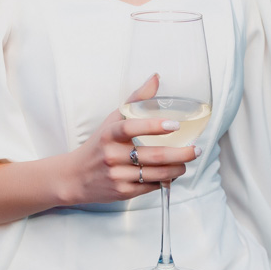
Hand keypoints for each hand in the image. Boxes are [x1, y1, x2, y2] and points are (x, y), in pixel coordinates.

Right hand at [58, 74, 200, 205]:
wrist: (74, 176)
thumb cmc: (99, 144)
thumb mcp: (112, 121)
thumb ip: (135, 100)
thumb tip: (156, 78)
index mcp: (108, 134)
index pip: (130, 128)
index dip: (153, 126)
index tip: (174, 125)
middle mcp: (112, 155)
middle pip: (154, 156)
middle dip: (181, 154)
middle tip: (196, 149)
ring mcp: (117, 176)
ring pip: (157, 174)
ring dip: (178, 169)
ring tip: (186, 162)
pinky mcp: (122, 192)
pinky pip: (151, 186)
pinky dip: (165, 180)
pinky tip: (171, 174)